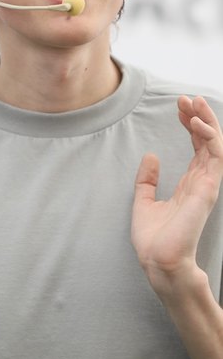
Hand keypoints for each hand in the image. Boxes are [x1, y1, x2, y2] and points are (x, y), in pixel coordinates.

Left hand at [131, 95, 222, 287]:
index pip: (196, 147)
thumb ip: (147, 179)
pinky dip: (209, 137)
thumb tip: (151, 156)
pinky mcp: (208, 189)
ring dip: (207, 121)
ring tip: (193, 103)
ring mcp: (207, 184)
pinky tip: (197, 123)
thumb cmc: (153, 238)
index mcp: (189, 183)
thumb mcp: (143, 200)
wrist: (156, 260)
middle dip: (199, 117)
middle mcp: (201, 181)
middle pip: (207, 141)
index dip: (189, 124)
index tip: (178, 107)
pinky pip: (215, 157)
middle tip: (187, 99)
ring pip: (215, 145)